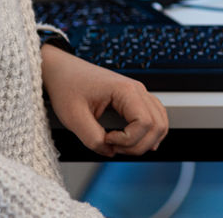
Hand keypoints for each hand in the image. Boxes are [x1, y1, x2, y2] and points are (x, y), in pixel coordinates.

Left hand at [41, 45, 169, 156]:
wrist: (62, 70)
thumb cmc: (67, 86)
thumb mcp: (74, 117)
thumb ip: (92, 139)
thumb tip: (109, 152)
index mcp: (125, 91)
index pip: (145, 124)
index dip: (127, 140)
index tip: (106, 140)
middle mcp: (138, 90)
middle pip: (157, 126)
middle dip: (138, 145)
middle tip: (113, 147)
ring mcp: (138, 93)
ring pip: (160, 122)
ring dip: (146, 141)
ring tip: (122, 146)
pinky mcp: (135, 98)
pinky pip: (155, 116)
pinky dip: (150, 132)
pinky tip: (138, 141)